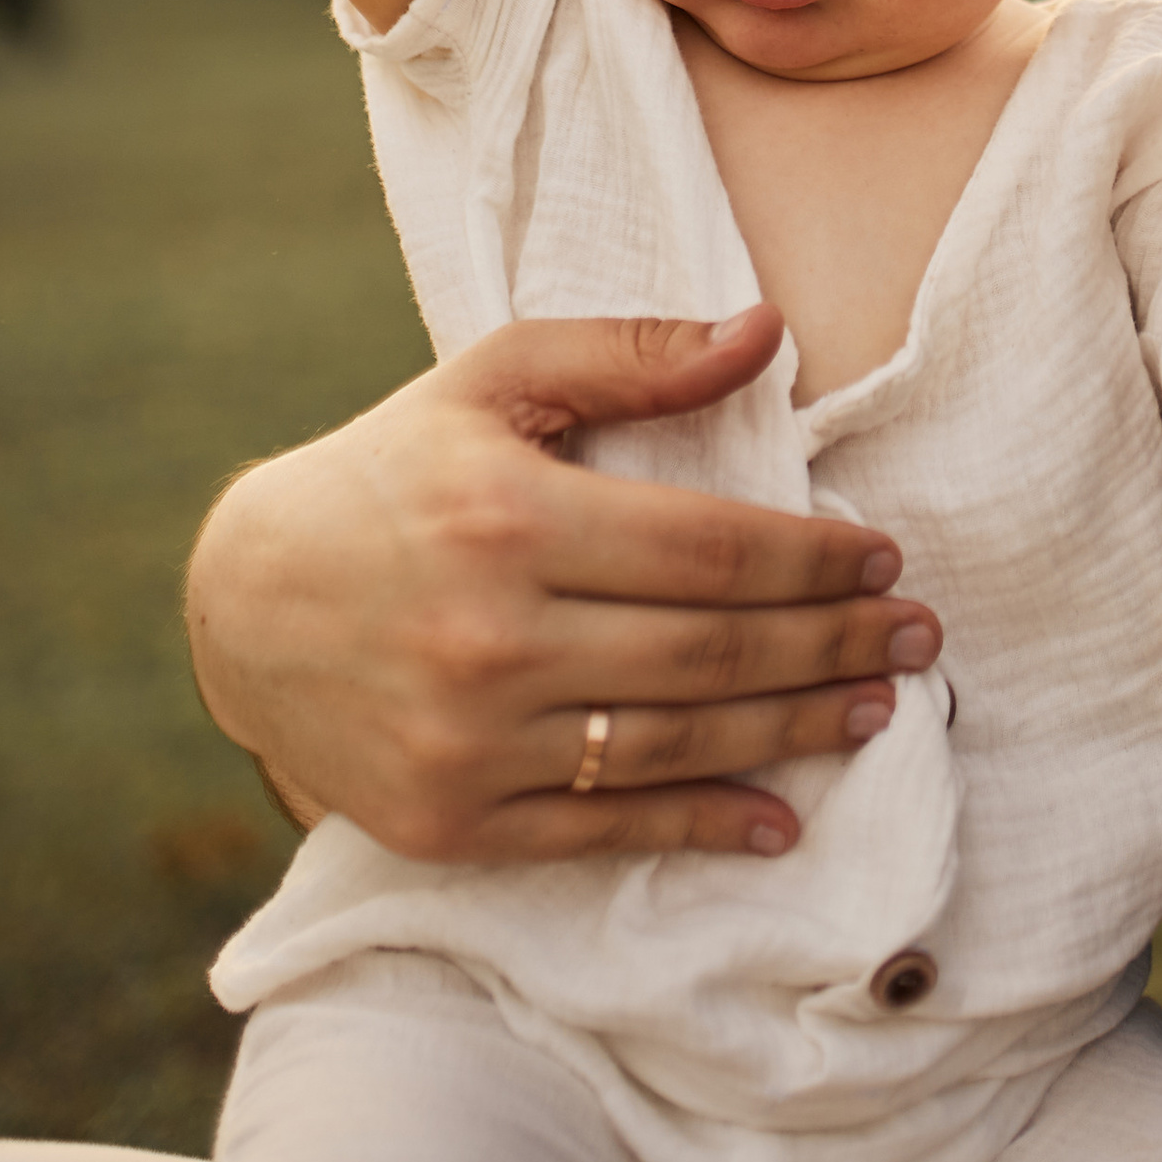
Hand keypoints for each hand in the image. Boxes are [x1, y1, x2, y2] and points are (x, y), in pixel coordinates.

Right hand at [187, 310, 944, 862]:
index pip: (708, 548)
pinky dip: (700, 826)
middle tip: (918, 637)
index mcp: (509, 516)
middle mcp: (490, 636)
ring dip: (792, 731)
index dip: (811, 558)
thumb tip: (768, 332)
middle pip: (708, 652)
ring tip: (874, 708)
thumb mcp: (495, 381)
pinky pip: (600, 829)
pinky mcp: (449, 821)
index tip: (883, 557)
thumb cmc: (393, 472)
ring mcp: (468, 740)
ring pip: (672, 746)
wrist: (243, 603)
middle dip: (832, 645)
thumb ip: (632, 354)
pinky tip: (779, 818)